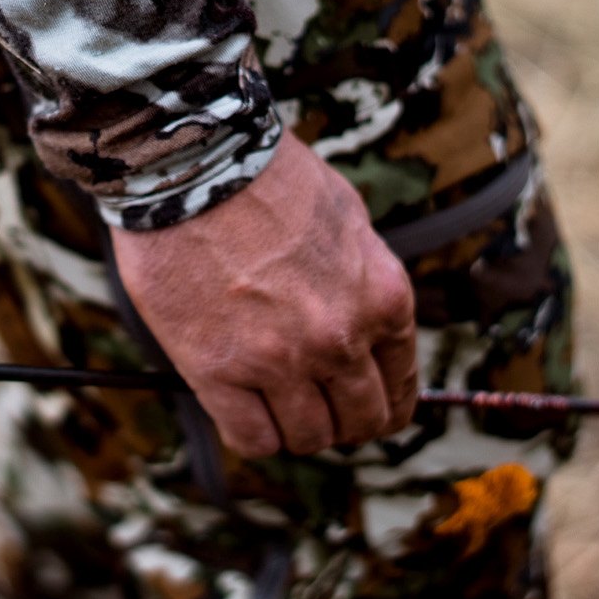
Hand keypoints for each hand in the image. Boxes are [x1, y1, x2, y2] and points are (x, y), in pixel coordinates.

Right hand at [111, 129, 417, 457]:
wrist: (198, 160)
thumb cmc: (269, 178)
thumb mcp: (349, 220)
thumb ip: (365, 284)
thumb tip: (367, 331)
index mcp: (384, 299)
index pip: (400, 388)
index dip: (381, 405)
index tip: (360, 406)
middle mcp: (341, 338)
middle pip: (359, 423)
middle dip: (341, 423)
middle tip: (314, 409)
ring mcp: (280, 360)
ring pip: (306, 438)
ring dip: (294, 429)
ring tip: (272, 404)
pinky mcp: (219, 371)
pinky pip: (251, 438)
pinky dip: (252, 434)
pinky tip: (241, 410)